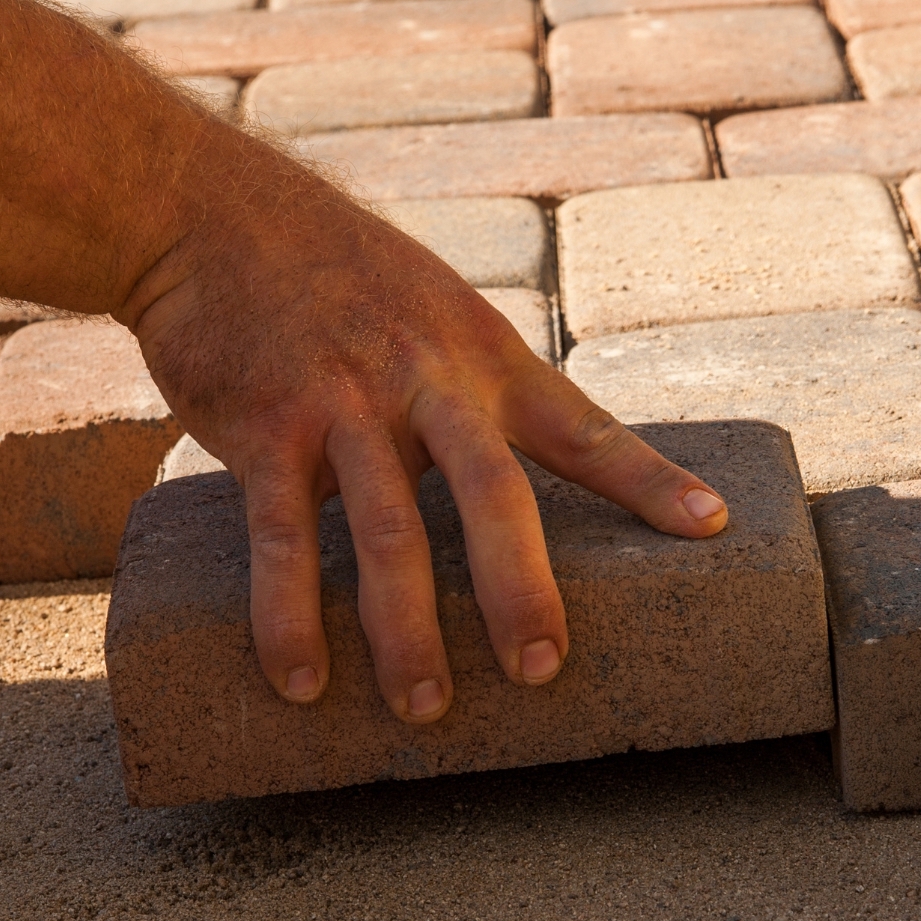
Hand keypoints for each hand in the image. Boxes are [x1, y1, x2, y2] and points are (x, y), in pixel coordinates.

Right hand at [119, 144, 729, 724]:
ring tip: (425, 708)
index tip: (710, 526)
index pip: (584, 426)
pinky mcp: (265, 427)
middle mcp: (425, 380)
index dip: (648, 478)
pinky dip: (291, 615)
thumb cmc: (335, 274)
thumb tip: (517, 482)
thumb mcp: (433, 310)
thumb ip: (477, 390)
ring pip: (390, 532)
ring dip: (406, 631)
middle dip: (520, 588)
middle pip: (493, 494)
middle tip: (541, 670)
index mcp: (484, 356)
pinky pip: (283, 537)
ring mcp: (344, 404)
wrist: (210, 212)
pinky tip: (301, 680)